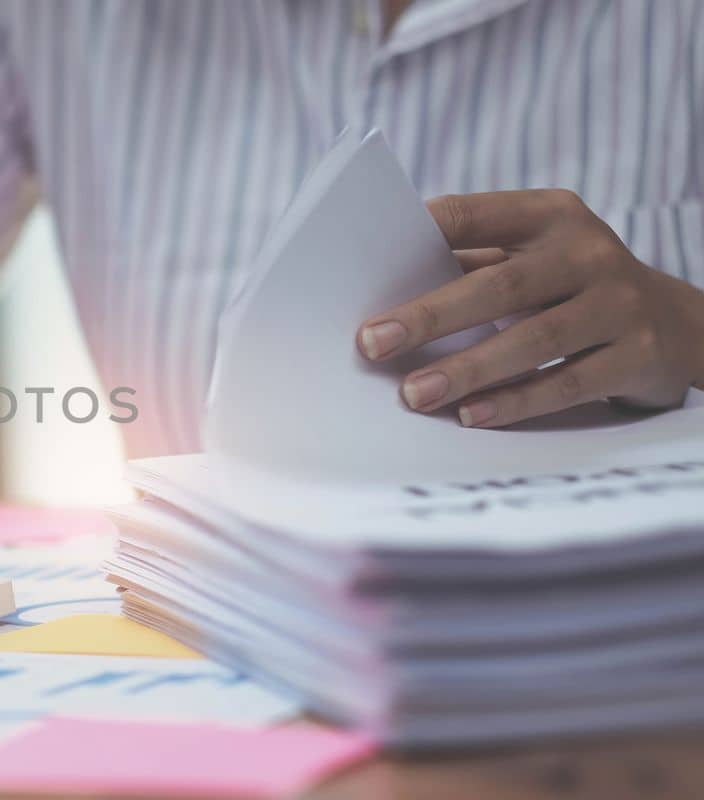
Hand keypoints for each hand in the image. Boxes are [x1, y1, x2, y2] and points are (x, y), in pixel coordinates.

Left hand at [357, 189, 703, 426]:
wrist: (677, 325)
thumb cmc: (570, 287)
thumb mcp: (533, 258)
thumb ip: (470, 262)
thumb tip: (380, 288)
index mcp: (550, 216)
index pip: (474, 214)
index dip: (421, 235)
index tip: (366, 263)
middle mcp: (588, 252)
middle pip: (500, 285)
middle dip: (430, 316)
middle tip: (371, 343)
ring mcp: (619, 304)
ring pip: (533, 339)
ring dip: (467, 369)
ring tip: (413, 393)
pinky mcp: (637, 355)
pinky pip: (567, 382)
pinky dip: (516, 401)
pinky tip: (470, 416)